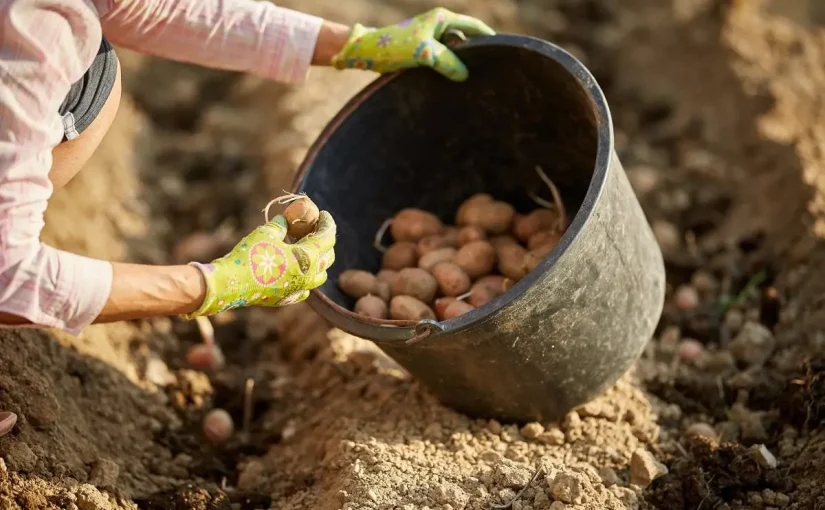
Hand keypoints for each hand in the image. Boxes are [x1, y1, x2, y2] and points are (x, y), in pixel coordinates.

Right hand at [183, 212, 335, 317]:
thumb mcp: (267, 233)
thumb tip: (286, 220)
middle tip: (316, 229)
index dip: (327, 223)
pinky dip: (306, 277)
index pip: (327, 237)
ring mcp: (299, 290)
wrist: (231, 284)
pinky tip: (296, 270)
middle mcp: (308, 276)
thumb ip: (281, 225)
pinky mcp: (288, 299)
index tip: (323, 214)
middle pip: (328, 257)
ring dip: (319, 260)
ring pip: (320, 275)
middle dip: (326, 241)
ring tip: (308, 249)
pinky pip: (306, 288)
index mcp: (307, 257)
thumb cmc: (250, 255)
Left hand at [331, 8, 494, 81]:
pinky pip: (442, 62)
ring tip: (474, 80)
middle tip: (491, 70)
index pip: (474, 26)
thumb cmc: (394, 46)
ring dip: (460, 64)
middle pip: (465, 40)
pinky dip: (448, 70)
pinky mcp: (421, 54)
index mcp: (442, 18)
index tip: (502, 51)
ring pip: (453, 53)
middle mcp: (437, 27)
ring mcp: (429, 40)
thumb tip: (465, 75)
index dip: (488, 38)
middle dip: (475, 54)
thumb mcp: (424, 53)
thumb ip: (447, 62)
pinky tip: (454, 84)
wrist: (367, 53)